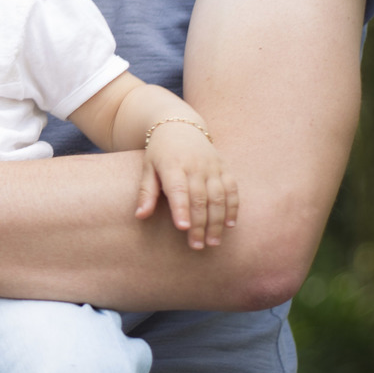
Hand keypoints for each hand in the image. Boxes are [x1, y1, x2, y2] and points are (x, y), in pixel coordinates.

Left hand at [135, 123, 238, 250]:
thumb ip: (145, 192)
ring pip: (219, 197)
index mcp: (173, 164)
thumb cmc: (159, 152)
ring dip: (218, 221)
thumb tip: (140, 216)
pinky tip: (230, 225)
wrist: (180, 126)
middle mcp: (195, 165)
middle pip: (200, 198)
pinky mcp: (224, 167)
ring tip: (213, 242)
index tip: (182, 228)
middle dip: (200, 224)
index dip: (181, 209)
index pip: (178, 189)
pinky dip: (233, 208)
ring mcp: (212, 166)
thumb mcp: (147, 168)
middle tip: (197, 246)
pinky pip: (233, 189)